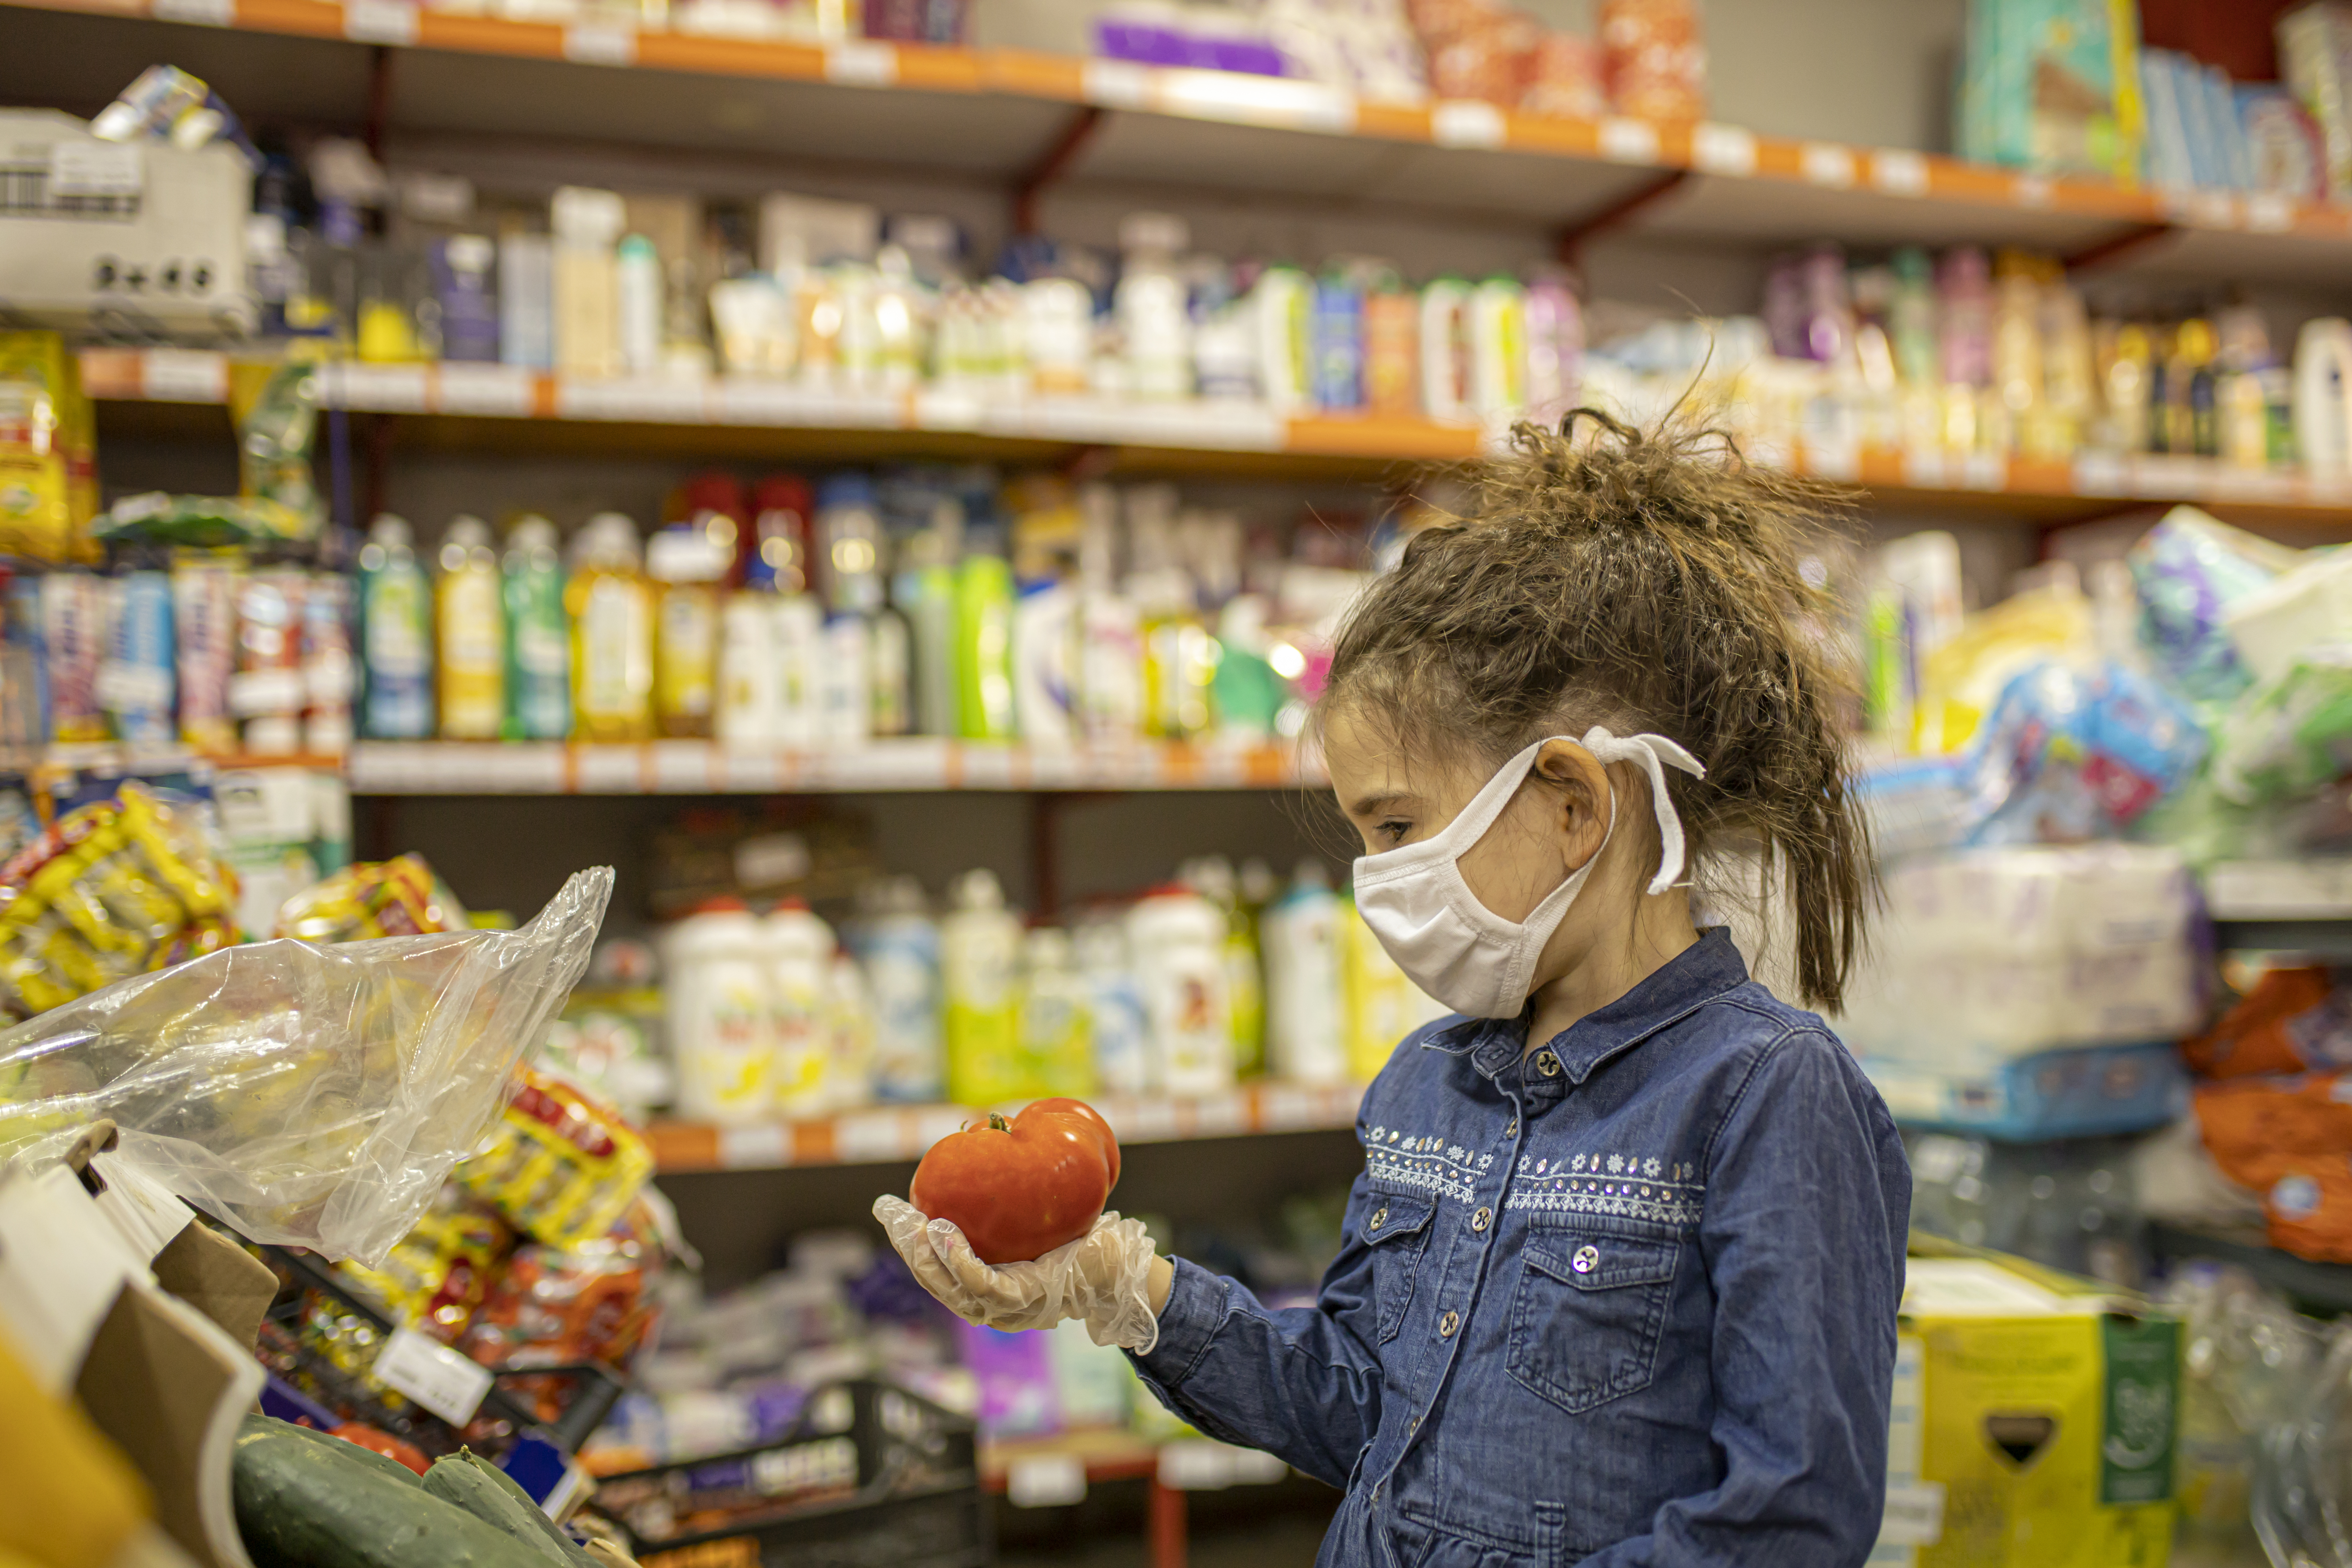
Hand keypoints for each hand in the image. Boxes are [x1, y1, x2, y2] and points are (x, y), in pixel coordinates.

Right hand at [873, 1194, 1162, 1351]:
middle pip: (935, 1281)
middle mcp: (991, 1306)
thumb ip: (1007, 1198)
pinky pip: (982, 1284)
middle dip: (907, 1247)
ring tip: (913, 1223)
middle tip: (891, 1211)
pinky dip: (959, 1260)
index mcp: (989, 1289)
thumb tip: (990, 1135)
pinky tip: (945, 1233)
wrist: (1122, 1267)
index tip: (894, 1210)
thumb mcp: (1034, 1219)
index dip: (912, 1244)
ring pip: (951, 1287)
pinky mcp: (1023, 1303)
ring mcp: (1006, 1310)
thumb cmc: (1081, 1241)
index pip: (939, 1271)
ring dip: (926, 1255)